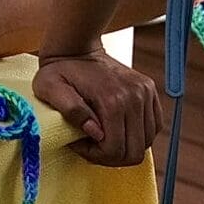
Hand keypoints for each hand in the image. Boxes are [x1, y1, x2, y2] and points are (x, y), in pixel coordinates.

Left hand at [33, 49, 160, 166]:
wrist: (76, 46)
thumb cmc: (59, 70)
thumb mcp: (50, 89)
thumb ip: (71, 111)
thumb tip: (95, 133)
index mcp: (111, 100)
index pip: (115, 149)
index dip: (96, 155)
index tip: (78, 143)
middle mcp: (134, 97)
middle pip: (135, 151)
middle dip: (111, 156)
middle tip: (91, 145)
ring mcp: (145, 93)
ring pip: (146, 142)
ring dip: (125, 146)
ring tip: (102, 136)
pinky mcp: (149, 90)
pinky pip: (154, 126)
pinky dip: (138, 134)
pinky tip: (117, 128)